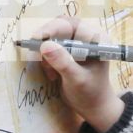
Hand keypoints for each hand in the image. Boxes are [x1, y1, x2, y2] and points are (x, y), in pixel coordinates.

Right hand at [30, 17, 124, 132]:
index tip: (37, 38)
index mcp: (95, 39)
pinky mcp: (67, 52)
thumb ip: (63, 62)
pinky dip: (46, 61)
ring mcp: (75, 44)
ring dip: (46, 55)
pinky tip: (53, 75)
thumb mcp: (77, 79)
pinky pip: (49, 49)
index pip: (71, 24)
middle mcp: (86, 37)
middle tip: (37, 56)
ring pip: (51, 39)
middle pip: (59, 28)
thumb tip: (45, 45)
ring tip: (52, 73)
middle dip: (46, 42)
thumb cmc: (91, 93)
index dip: (53, 28)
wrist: (93, 107)